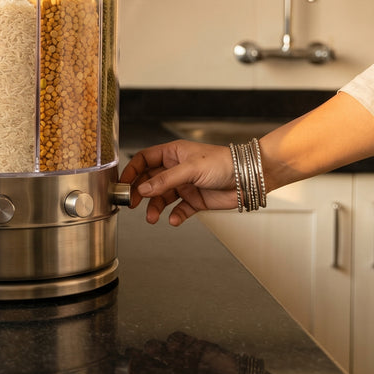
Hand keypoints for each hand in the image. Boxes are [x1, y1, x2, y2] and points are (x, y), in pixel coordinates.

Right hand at [119, 140, 236, 225]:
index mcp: (173, 153)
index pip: (144, 160)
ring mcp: (185, 185)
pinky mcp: (195, 200)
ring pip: (161, 198)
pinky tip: (174, 220)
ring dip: (155, 208)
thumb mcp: (190, 169)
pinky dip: (175, 216)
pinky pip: (179, 210)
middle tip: (132, 204)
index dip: (132, 171)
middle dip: (140, 193)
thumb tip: (143, 189)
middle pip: (149, 181)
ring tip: (153, 217)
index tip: (123, 183)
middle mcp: (176, 169)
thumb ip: (165, 180)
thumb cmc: (224, 162)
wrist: (249, 178)